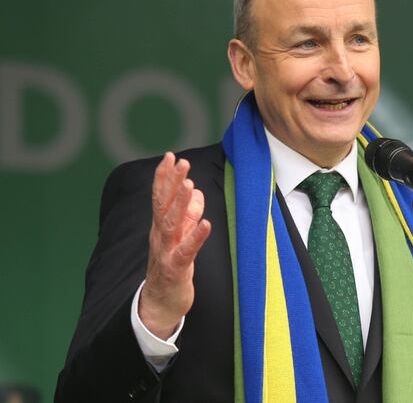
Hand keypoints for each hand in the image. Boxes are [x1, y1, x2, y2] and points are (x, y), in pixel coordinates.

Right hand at [139, 152, 211, 339]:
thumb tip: (196, 191)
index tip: (170, 156)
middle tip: (181, 162)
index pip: (160, 197)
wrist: (159, 304)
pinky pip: (186, 251)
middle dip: (172, 183)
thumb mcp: (180, 237)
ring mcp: (166, 251)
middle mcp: (160, 236)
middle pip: (163, 205)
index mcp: (161, 227)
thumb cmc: (170, 267)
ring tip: (190, 184)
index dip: (164, 177)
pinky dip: (196, 236)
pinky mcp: (175, 269)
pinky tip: (206, 223)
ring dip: (181, 203)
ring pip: (171, 224)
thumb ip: (188, 215)